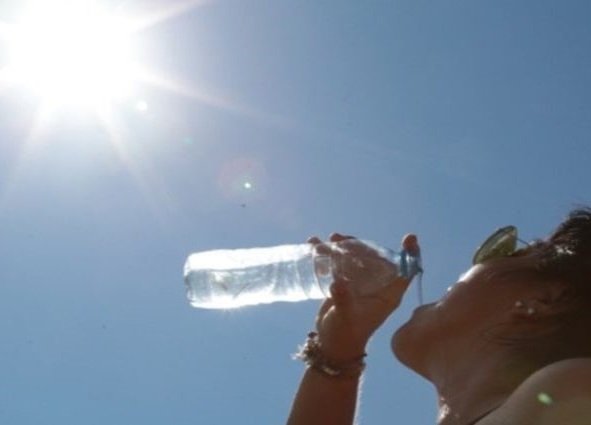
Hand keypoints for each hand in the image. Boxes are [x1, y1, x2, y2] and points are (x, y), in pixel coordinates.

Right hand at [307, 233, 417, 363]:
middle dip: (359, 243)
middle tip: (338, 238)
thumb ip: (343, 299)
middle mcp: (377, 285)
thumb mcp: (346, 316)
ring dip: (341, 247)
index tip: (409, 237)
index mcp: (388, 294)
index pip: (405, 270)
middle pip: (375, 257)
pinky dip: (328, 254)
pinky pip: (340, 263)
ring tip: (323, 243)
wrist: (332, 344)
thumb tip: (337, 282)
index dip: (410, 253)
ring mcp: (360, 283)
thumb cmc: (345, 334)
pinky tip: (313, 247)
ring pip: (355, 257)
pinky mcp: (345, 283)